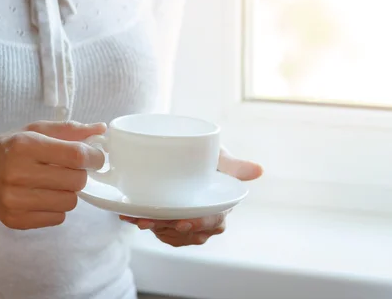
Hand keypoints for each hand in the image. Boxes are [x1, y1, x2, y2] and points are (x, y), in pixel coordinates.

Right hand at [0, 121, 105, 229]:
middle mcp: (18, 174)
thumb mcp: (36, 131)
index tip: (95, 158)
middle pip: (76, 181)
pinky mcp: (16, 220)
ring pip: (70, 202)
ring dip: (69, 193)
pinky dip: (57, 208)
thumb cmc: (10, 149)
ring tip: (55, 184)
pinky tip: (44, 197)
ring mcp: (16, 200)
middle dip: (80, 175)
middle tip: (69, 170)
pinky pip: (58, 218)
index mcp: (25, 146)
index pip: (76, 155)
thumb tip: (101, 129)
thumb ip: (69, 130)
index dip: (94, 158)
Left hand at [120, 148, 262, 246]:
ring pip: (171, 234)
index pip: (213, 221)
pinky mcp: (173, 224)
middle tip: (147, 221)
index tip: (183, 222)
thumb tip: (259, 170)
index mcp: (223, 206)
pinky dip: (145, 224)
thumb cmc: (212, 157)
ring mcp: (190, 224)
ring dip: (152, 227)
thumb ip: (237, 166)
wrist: (194, 157)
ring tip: (136, 217)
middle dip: (166, 228)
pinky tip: (132, 216)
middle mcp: (208, 220)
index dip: (199, 224)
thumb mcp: (223, 158)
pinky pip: (160, 231)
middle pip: (188, 232)